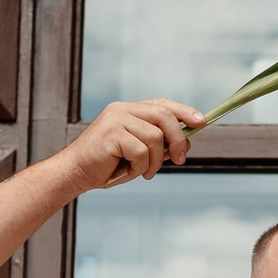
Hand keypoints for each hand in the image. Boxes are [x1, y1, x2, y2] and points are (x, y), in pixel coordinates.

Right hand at [66, 99, 201, 192]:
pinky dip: (140, 167)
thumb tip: (185, 143)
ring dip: (155, 161)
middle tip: (179, 160)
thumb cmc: (107, 165)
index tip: (202, 122)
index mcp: (128, 110)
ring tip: (143, 172)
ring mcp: (116, 119)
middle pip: (164, 116)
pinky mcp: (111, 133)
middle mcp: (122, 110)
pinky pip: (141, 151)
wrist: (75, 173)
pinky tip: (129, 171)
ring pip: (155, 137)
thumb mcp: (138, 153)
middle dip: (178, 139)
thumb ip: (158, 145)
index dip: (184, 112)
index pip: (162, 104)